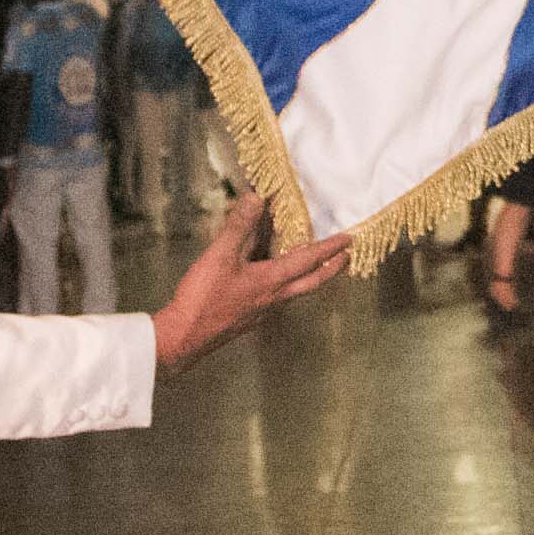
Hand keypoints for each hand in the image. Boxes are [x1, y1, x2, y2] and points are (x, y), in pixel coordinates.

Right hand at [152, 193, 354, 373]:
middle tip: (347, 256)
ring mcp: (263, 310)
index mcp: (272, 281)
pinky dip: (285, 281)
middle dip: (332, 268)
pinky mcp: (250, 316)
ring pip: (296, 290)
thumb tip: (256, 197)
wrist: (184, 337)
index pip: (309, 260)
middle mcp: (275, 298)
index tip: (349, 239)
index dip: (330, 248)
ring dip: (310, 275)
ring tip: (315, 262)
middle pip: (312, 282)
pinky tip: (272, 275)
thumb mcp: (220, 256)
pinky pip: (277, 294)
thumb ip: (238, 226)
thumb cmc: (203, 298)